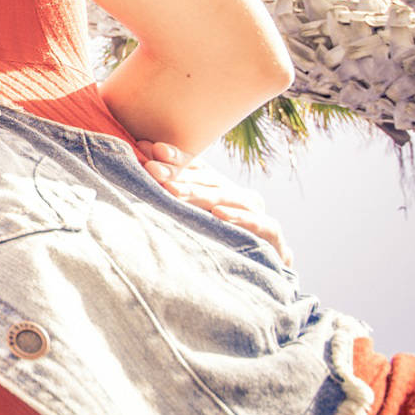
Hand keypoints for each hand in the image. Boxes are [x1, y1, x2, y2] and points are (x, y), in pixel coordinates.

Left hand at [138, 141, 291, 266]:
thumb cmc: (222, 237)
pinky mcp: (271, 232)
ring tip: (173, 189)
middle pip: (206, 180)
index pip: (197, 167)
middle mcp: (239, 195)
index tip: (152, 149)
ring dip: (199, 193)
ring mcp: (257, 212)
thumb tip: (143, 151)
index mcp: (222, 187)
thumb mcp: (196, 212)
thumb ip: (174, 186)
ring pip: (225, 198)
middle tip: (152, 168)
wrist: (266, 265)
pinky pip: (255, 222)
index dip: (176, 157)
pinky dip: (237, 217)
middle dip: (177, 174)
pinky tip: (217, 214)